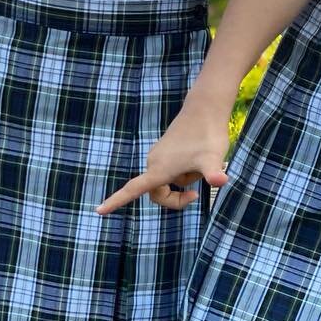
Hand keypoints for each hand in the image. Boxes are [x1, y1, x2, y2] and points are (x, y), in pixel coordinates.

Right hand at [96, 94, 231, 213]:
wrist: (204, 109)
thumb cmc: (207, 134)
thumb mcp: (213, 158)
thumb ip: (214, 173)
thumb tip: (221, 181)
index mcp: (159, 169)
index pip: (132, 190)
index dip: (116, 201)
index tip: (99, 211)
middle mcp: (153, 163)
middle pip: (156, 193)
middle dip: (176, 199)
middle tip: (197, 195)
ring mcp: (158, 156)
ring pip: (167, 182)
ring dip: (183, 182)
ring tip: (199, 165)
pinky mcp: (164, 151)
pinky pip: (170, 172)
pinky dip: (183, 173)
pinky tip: (196, 157)